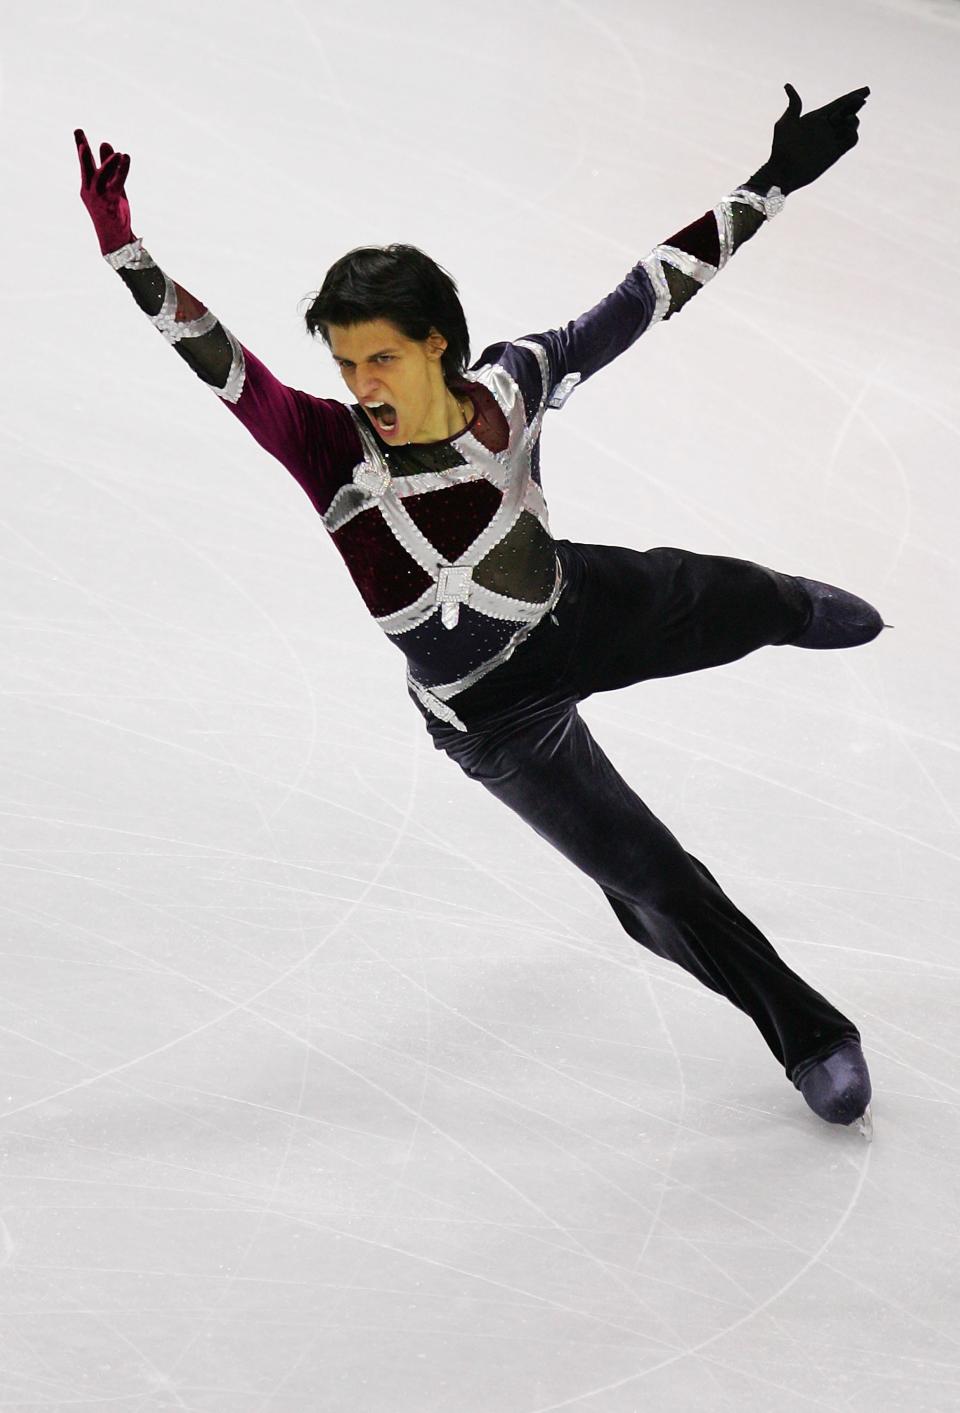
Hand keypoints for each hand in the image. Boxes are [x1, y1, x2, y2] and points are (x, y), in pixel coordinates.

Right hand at [74, 128, 135, 254]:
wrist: (115, 240)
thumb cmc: (113, 214)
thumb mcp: (111, 188)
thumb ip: (110, 168)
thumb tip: (105, 144)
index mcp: (87, 188)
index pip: (84, 165)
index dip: (81, 147)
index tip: (78, 132)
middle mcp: (90, 191)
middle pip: (85, 167)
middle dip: (83, 150)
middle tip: (79, 132)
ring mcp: (99, 198)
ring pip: (101, 175)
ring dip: (108, 162)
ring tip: (117, 152)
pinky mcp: (110, 203)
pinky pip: (116, 183)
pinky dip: (122, 170)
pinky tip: (125, 158)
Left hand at [764, 84, 869, 194]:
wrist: (783, 173)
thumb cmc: (781, 148)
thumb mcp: (785, 124)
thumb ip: (793, 106)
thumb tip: (788, 86)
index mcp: (816, 117)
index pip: (839, 103)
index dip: (852, 96)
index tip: (866, 90)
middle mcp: (826, 127)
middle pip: (847, 112)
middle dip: (856, 104)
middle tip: (860, 99)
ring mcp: (831, 140)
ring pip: (851, 125)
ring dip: (853, 120)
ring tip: (849, 118)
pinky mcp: (835, 153)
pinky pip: (851, 141)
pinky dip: (853, 134)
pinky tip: (849, 131)